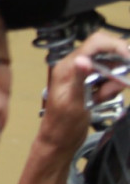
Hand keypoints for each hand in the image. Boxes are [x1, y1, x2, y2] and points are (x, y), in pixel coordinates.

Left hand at [39, 30, 129, 156]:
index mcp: (68, 66)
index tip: (129, 59)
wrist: (60, 140)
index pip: (96, 43)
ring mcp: (83, 76)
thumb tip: (82, 60)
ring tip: (102, 97)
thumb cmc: (61, 124)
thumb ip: (78, 79)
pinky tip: (101, 99)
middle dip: (118, 68)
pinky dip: (111, 88)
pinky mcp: (90, 85)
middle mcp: (75, 67)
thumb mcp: (73, 102)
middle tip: (119, 84)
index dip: (116, 47)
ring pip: (110, 67)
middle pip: (107, 54)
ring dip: (114, 82)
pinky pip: (108, 79)